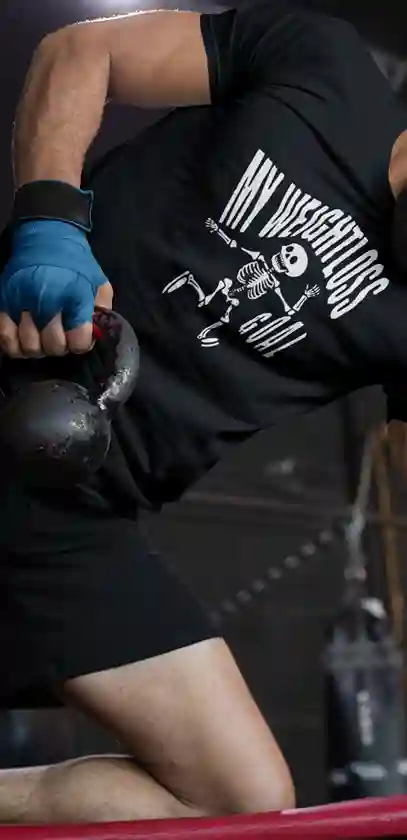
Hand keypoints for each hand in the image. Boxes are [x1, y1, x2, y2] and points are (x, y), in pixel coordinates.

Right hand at [0, 220, 112, 357]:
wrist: (46, 236)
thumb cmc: (76, 263)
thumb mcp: (99, 283)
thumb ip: (101, 312)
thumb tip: (96, 335)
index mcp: (74, 296)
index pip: (79, 342)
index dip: (81, 343)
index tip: (78, 334)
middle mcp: (46, 301)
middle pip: (54, 347)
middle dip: (60, 346)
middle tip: (60, 334)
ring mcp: (21, 302)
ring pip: (29, 347)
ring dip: (38, 347)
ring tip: (42, 336)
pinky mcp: (3, 302)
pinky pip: (5, 339)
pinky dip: (14, 345)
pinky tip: (23, 338)